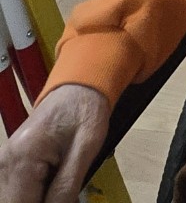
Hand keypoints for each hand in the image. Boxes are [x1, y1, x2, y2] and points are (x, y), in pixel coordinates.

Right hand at [0, 84, 108, 202]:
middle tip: (65, 194)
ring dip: (38, 199)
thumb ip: (65, 188)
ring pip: (15, 200)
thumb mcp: (84, 151)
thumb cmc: (84, 112)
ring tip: (60, 189)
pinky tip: (52, 186)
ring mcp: (4, 164)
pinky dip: (34, 195)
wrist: (79, 87)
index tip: (64, 200)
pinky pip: (17, 192)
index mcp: (21, 160)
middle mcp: (4, 164)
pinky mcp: (10, 165)